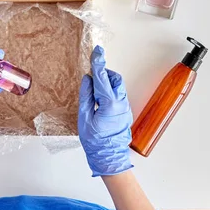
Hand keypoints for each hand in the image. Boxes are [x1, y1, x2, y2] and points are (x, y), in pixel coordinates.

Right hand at [79, 46, 132, 176]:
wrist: (109, 158)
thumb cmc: (95, 141)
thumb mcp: (85, 118)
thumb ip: (86, 96)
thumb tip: (88, 80)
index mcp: (110, 103)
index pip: (103, 78)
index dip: (98, 63)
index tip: (97, 51)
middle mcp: (121, 104)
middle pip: (115, 80)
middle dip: (104, 74)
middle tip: (91, 78)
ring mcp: (125, 108)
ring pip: (118, 87)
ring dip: (106, 84)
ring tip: (94, 93)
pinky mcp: (125, 113)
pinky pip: (118, 96)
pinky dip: (109, 93)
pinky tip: (99, 102)